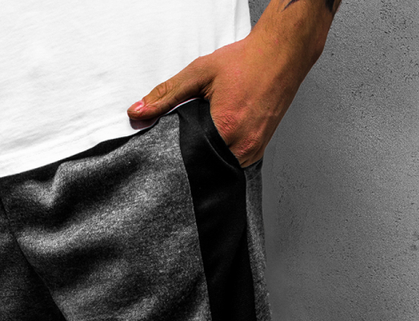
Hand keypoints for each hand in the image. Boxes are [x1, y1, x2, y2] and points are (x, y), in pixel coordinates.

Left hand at [127, 0, 334, 165]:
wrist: (281, 55)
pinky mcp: (259, 151)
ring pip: (220, 167)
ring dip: (208, 158)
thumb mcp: (199, 74)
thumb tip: (137, 112)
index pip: (189, 159)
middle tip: (185, 142)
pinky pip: (234, 163)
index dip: (176, 156)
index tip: (168, 150)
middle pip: (205, 166)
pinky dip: (222, 154)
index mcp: (225, 129)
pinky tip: (218, 139)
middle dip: (191, 158)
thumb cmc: (245, 62)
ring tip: (202, 139)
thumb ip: (166, 95)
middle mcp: (242, 146)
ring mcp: (253, 151)